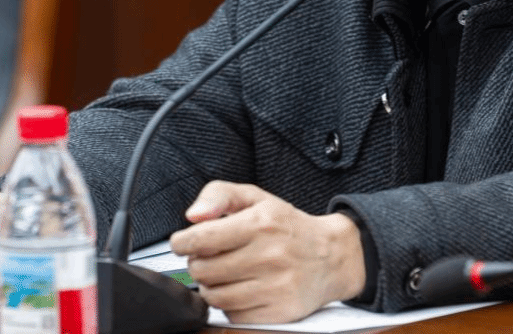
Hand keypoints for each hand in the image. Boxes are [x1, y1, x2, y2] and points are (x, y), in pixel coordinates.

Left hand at [169, 181, 365, 323]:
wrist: (331, 256)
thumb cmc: (287, 226)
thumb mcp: (256, 198)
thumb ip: (219, 195)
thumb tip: (193, 216)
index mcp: (260, 223)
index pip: (203, 238)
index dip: (182, 242)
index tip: (181, 243)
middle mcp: (269, 255)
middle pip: (203, 270)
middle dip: (198, 263)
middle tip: (208, 258)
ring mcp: (275, 286)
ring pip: (215, 297)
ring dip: (211, 286)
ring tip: (222, 274)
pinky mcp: (279, 311)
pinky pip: (234, 316)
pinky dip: (230, 306)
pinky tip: (241, 290)